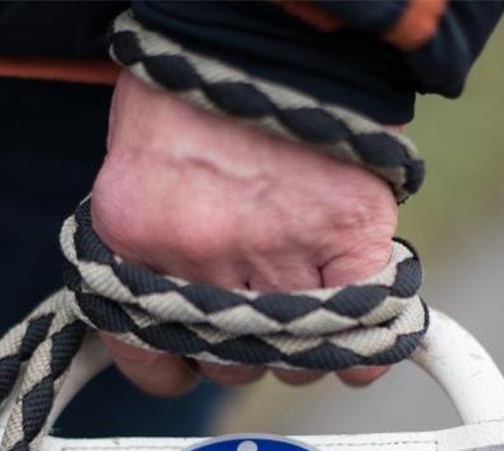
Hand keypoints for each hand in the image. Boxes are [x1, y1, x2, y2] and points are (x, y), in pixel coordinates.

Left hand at [90, 72, 398, 396]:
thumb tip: (181, 303)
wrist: (258, 17)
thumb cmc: (194, 83)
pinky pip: (364, 321)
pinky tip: (363, 344)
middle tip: (257, 310)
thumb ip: (154, 238)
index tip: (190, 356)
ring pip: (295, 356)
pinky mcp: (345, 226)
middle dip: (244, 348)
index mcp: (135, 234)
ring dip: (303, 346)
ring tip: (308, 306)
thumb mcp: (141, 162)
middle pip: (230, 363)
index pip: (151, 356)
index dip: (176, 363)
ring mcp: (275, 245)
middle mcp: (198, 253)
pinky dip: (368, 344)